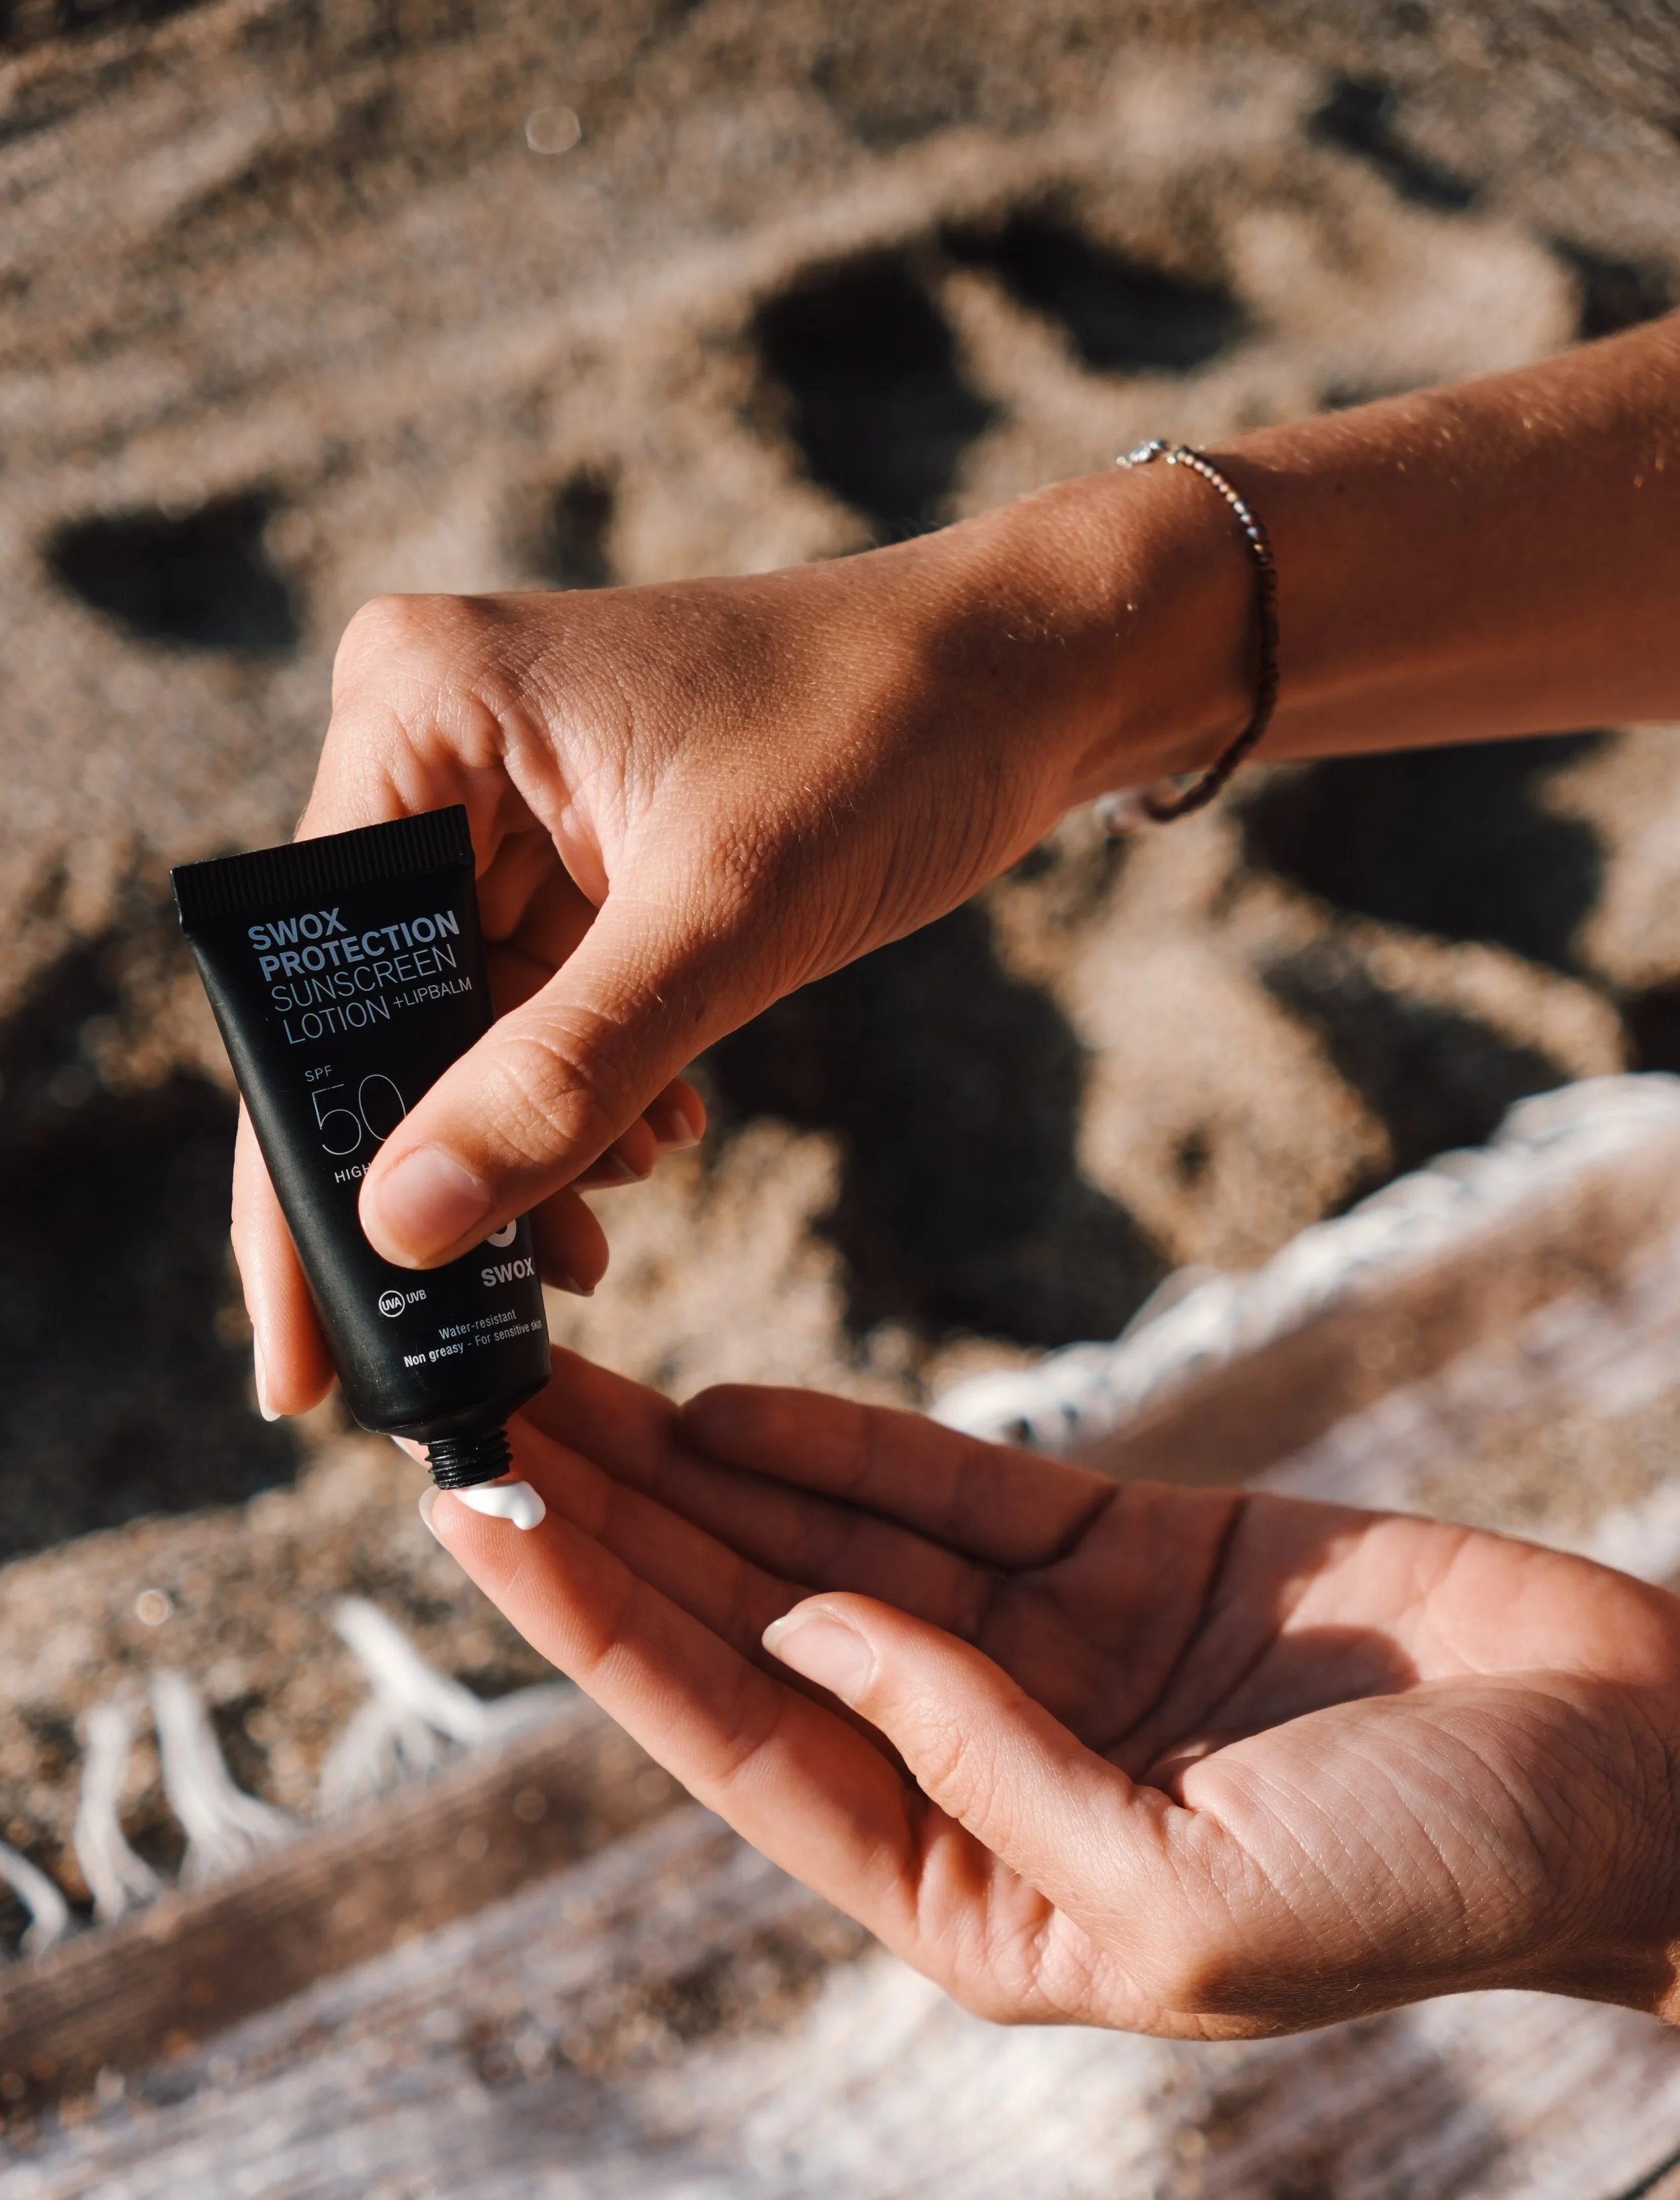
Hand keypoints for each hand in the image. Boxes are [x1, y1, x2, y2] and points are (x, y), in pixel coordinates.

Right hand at [236, 482, 1253, 1410]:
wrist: (1024, 672)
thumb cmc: (885, 738)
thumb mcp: (722, 924)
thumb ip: (559, 1077)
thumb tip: (403, 1228)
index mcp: (414, 707)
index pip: (306, 974)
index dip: (301, 1167)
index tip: (302, 1340)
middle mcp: (424, 740)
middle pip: (368, 1013)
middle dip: (426, 1172)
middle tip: (452, 1336)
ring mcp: (494, 795)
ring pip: (456, 1028)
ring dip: (523, 1147)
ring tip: (593, 1246)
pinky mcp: (567, 846)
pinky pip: (532, 1006)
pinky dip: (582, 1095)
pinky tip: (652, 1145)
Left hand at [417, 1352, 1679, 2035]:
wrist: (1639, 1771)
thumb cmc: (1441, 1882)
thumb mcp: (1189, 1897)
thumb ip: (984, 1766)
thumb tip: (809, 1626)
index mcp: (981, 1903)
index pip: (747, 1742)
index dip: (604, 1629)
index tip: (481, 1520)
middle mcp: (986, 1776)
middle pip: (755, 1629)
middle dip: (612, 1531)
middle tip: (470, 1421)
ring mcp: (1052, 1660)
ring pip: (830, 1541)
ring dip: (695, 1468)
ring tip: (559, 1385)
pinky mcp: (1127, 1555)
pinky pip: (954, 1490)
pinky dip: (843, 1443)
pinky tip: (722, 1403)